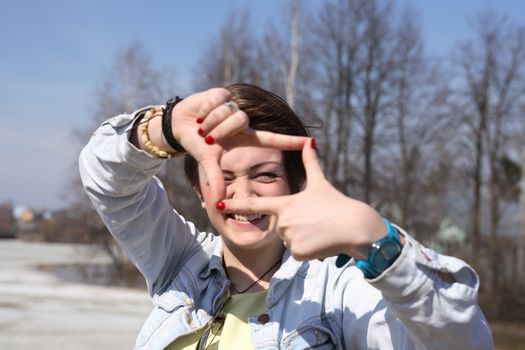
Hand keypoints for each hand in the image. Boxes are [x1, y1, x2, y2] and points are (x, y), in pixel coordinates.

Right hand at [166, 88, 308, 200]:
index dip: (290, 141)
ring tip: (201, 127)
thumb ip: (214, 178)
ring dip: (211, 120)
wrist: (179, 128)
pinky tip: (199, 115)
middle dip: (221, 129)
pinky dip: (205, 109)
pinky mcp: (222, 94)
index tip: (310, 142)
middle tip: (207, 137)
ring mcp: (233, 106)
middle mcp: (243, 122)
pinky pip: (218, 99)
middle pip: (241, 120)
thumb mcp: (207, 162)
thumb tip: (217, 200)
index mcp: (245, 138)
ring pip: (229, 109)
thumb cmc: (197, 146)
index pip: (272, 140)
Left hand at [220, 139, 386, 260]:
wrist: (355, 227)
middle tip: (315, 222)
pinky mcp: (298, 254)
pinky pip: (299, 254)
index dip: (236, 204)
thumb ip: (310, 163)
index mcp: (285, 204)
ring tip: (319, 231)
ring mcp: (289, 238)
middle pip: (281, 227)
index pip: (255, 205)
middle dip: (296, 227)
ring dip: (304, 238)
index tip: (217, 203)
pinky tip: (321, 242)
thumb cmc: (337, 203)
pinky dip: (310, 250)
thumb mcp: (321, 183)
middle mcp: (283, 221)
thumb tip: (309, 141)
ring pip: (290, 242)